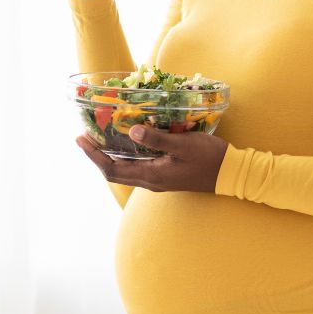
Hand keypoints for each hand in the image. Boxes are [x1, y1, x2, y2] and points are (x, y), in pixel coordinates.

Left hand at [75, 124, 228, 192]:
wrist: (231, 174)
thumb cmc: (209, 158)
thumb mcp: (183, 145)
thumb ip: (157, 139)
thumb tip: (131, 132)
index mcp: (151, 176)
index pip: (111, 169)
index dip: (93, 156)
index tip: (81, 140)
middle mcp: (150, 181)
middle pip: (114, 172)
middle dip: (96, 156)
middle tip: (84, 137)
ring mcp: (157, 180)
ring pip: (124, 171)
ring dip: (109, 156)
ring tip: (100, 138)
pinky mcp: (165, 176)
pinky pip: (136, 168)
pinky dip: (124, 157)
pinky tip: (126, 143)